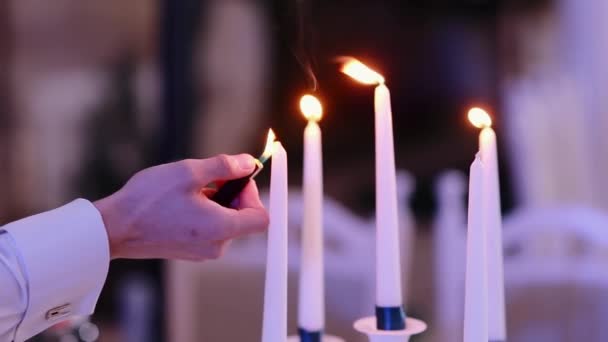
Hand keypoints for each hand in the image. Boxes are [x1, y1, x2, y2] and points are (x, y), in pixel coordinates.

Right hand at [94, 154, 268, 260]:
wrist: (115, 227)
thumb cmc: (148, 200)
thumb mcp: (189, 172)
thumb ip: (225, 166)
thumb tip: (249, 163)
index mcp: (220, 229)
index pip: (261, 218)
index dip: (254, 194)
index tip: (236, 178)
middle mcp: (216, 246)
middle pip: (244, 219)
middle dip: (233, 193)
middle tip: (211, 177)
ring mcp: (203, 252)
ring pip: (227, 222)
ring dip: (218, 201)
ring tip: (190, 189)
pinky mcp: (191, 251)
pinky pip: (211, 229)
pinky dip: (206, 212)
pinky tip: (182, 202)